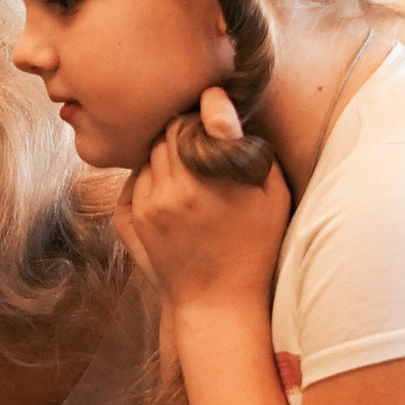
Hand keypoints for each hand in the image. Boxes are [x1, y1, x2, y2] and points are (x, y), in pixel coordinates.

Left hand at [119, 87, 291, 307]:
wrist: (217, 301)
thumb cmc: (255, 246)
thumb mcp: (272, 197)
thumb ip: (249, 147)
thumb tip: (219, 104)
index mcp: (212, 179)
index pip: (191, 121)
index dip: (202, 115)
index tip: (211, 116)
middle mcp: (176, 189)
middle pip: (167, 134)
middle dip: (183, 133)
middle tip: (202, 148)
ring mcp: (149, 205)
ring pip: (149, 154)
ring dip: (166, 155)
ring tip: (190, 175)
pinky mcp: (132, 219)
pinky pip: (136, 178)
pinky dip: (152, 177)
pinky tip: (174, 194)